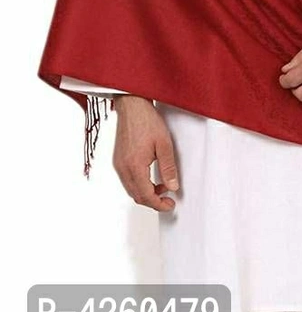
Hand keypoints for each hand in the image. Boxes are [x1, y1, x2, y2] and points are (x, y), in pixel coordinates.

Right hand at [112, 96, 179, 210]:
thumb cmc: (147, 120)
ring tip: (162, 185)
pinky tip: (150, 177)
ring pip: (131, 190)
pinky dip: (139, 184)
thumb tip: (172, 187)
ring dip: (146, 192)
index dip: (159, 205)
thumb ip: (168, 167)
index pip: (146, 196)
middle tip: (168, 199)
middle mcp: (123, 168)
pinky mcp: (117, 160)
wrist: (132, 106)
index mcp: (134, 166)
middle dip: (153, 201)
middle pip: (137, 196)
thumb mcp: (164, 144)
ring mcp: (118, 164)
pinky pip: (127, 180)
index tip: (169, 205)